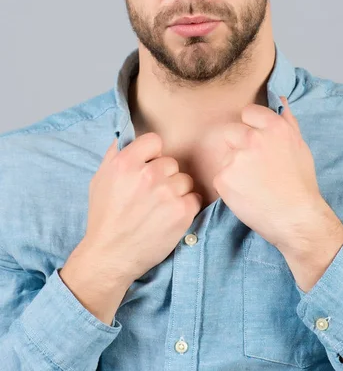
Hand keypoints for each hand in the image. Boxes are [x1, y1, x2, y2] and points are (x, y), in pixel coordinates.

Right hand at [82, 133, 202, 283]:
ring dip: (177, 192)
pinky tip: (171, 216)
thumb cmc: (104, 218)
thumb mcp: (100, 179)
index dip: (152, 154)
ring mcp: (167, 194)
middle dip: (164, 176)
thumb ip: (115, 154)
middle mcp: (148, 175)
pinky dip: (186, 207)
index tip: (148, 166)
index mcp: (126, 163)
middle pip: (172, 162)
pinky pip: (194, 198)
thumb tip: (128, 136)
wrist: (110, 256)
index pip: (155, 141)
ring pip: (185, 180)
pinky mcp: (182, 212)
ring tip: (160, 208)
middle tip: (152, 194)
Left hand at [206, 97, 324, 250]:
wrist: (296, 219)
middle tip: (253, 167)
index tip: (258, 143)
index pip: (248, 112)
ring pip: (225, 154)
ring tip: (252, 182)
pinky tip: (246, 193)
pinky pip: (220, 174)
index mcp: (274, 127)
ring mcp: (236, 158)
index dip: (251, 127)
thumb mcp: (300, 146)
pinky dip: (228, 184)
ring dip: (233, 165)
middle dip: (238, 145)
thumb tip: (280, 100)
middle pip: (230, 131)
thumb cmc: (301, 184)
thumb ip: (286, 121)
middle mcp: (254, 139)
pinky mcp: (223, 178)